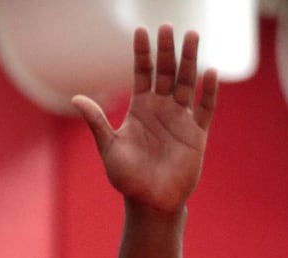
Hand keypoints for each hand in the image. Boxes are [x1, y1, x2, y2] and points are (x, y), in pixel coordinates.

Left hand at [73, 25, 217, 215]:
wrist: (149, 202)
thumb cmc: (127, 178)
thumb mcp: (109, 147)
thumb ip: (97, 122)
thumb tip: (77, 98)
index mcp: (140, 109)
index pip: (142, 74)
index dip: (142, 53)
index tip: (141, 31)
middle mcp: (162, 109)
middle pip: (167, 72)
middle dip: (167, 50)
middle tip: (168, 26)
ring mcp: (181, 119)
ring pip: (188, 83)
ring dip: (190, 61)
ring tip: (192, 36)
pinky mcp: (196, 133)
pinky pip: (205, 107)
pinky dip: (208, 91)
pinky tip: (210, 72)